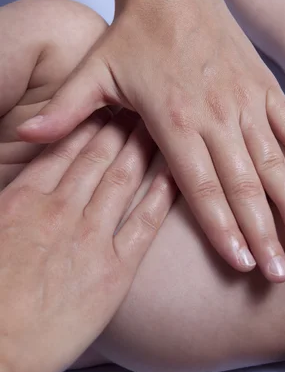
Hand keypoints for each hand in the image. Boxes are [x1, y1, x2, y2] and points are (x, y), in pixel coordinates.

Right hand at [0, 109, 175, 371]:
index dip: (88, 122)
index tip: (108, 103)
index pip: (64, 149)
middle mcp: (59, 210)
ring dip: (148, 149)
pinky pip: (146, 222)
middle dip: (126, 125)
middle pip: (100, 156)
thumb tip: (25, 184)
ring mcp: (90, 237)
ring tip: (168, 126)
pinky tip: (180, 175)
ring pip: (126, 180)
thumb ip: (13, 203)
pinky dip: (163, 194)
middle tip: (148, 102)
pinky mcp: (115, 270)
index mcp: (23, 199)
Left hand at [16, 0, 284, 281]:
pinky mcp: (264, 86)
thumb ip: (66, 109)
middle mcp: (216, 117)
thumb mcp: (94, 71)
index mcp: (175, 121)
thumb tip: (23, 136)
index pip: (201, 187)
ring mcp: (245, 102)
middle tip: (279, 272)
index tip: (240, 264)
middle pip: (243, 184)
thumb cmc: (135, 36)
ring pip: (273, 159)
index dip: (221, 228)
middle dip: (262, 232)